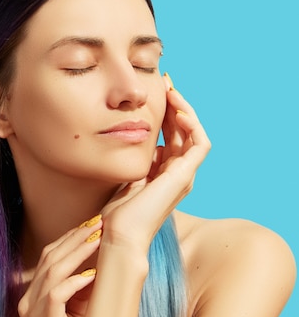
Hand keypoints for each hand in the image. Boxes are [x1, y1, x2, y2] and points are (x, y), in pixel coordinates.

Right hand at [18, 217, 102, 316]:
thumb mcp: (79, 303)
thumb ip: (80, 280)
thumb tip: (98, 251)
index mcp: (33, 294)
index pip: (49, 257)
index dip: (69, 238)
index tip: (90, 224)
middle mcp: (28, 300)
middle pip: (49, 259)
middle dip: (75, 238)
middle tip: (97, 223)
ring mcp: (31, 311)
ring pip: (53, 271)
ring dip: (78, 252)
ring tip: (97, 239)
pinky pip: (56, 294)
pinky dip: (75, 282)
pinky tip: (91, 274)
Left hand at [100, 74, 210, 251]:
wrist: (120, 233)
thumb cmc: (116, 211)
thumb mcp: (122, 173)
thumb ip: (129, 158)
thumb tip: (121, 136)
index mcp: (163, 172)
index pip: (171, 134)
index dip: (165, 112)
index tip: (155, 92)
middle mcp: (177, 172)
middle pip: (183, 130)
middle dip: (175, 105)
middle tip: (165, 83)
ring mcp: (183, 175)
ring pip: (194, 133)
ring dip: (185, 110)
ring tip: (171, 91)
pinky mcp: (185, 176)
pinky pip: (200, 144)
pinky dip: (193, 126)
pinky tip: (178, 111)